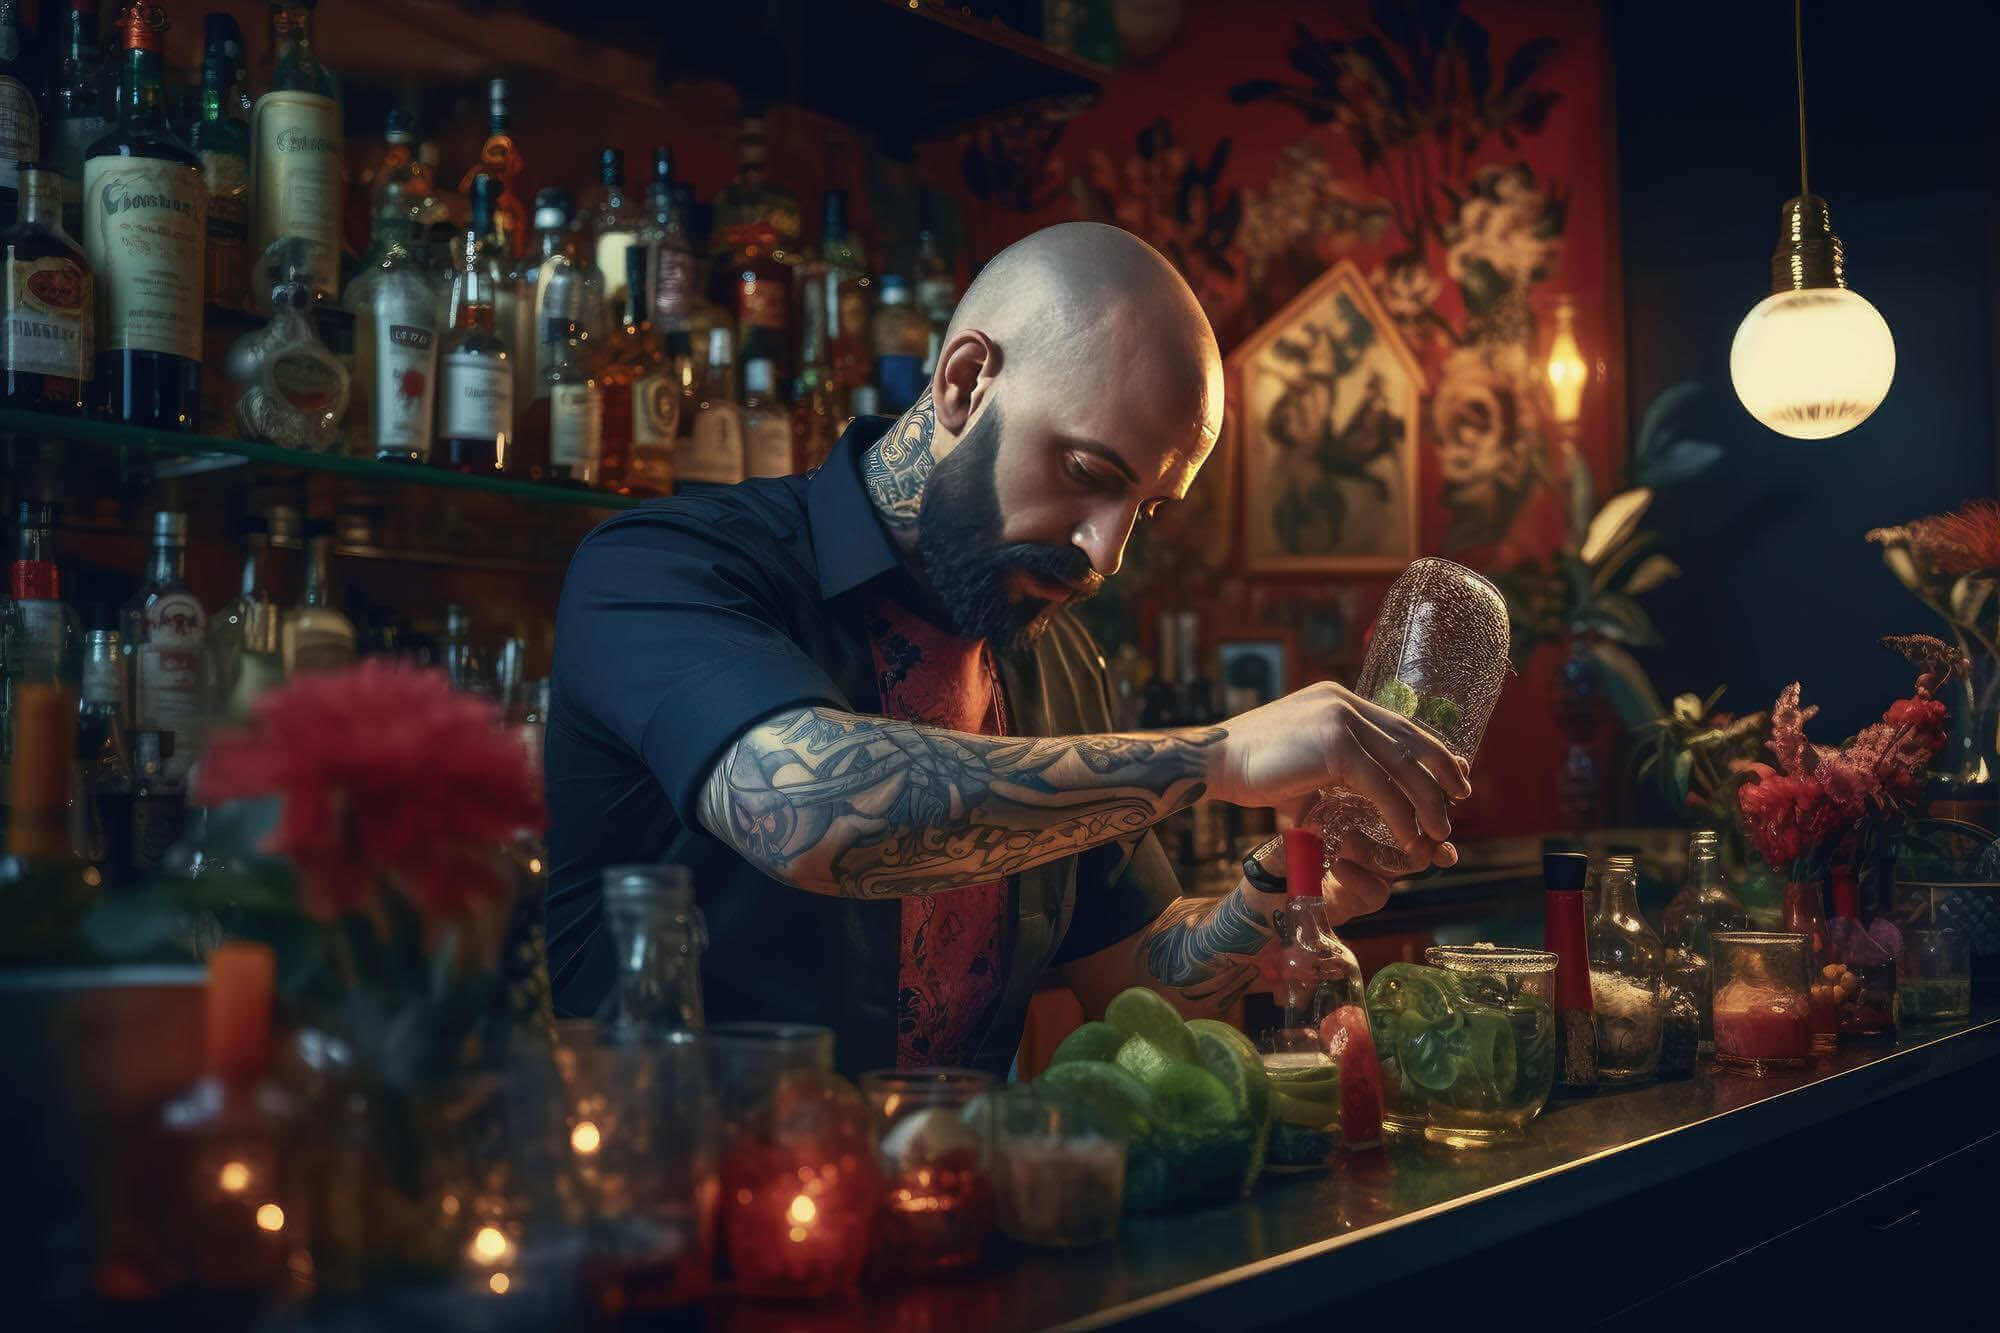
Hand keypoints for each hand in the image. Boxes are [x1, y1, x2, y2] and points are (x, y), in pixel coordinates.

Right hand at [1208, 680, 1471, 860]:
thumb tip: (1361, 798)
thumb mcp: (1302, 760)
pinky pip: (1379, 786)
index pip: (1397, 724)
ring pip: (1399, 766)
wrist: (1214, 762)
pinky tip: (1407, 836)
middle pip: (1407, 740)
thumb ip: (1334, 769)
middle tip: (1461, 798)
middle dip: (1440, 771)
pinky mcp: (1334, 745)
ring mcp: (1339, 719)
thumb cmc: (1250, 769)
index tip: (1454, 770)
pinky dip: (1397, 814)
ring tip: (1439, 831)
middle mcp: (1342, 703)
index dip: (1429, 749)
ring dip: (1425, 802)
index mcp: (1336, 699)